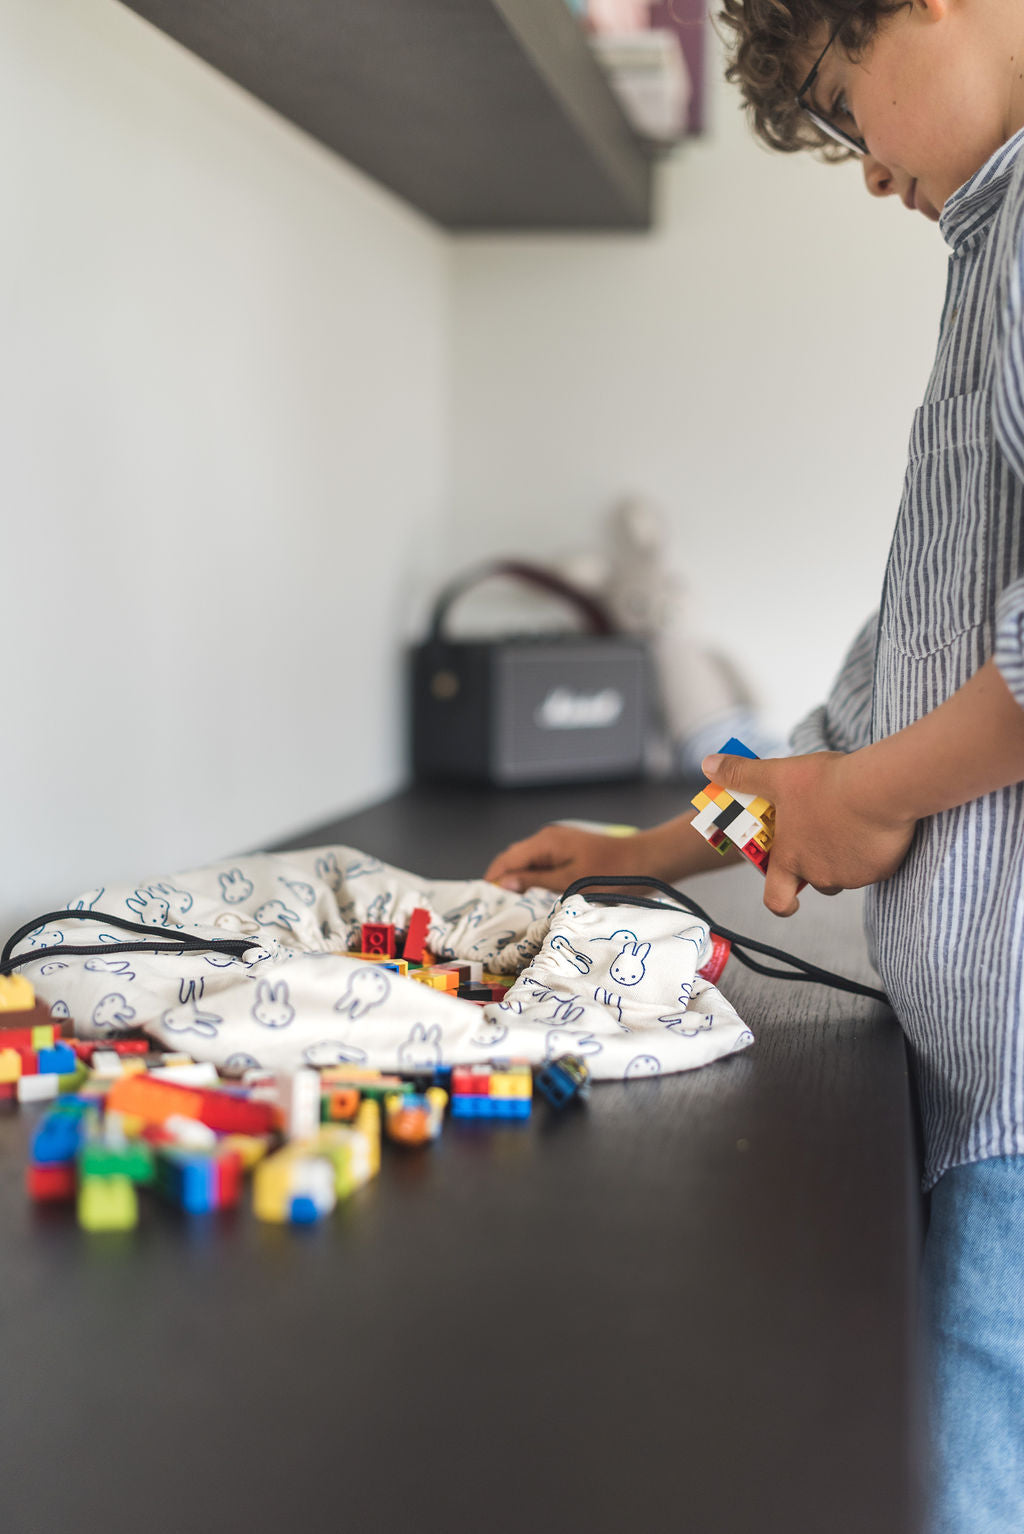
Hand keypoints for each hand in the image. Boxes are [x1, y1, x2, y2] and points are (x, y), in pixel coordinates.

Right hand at [484, 824, 653, 893]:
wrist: (645, 861)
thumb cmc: (611, 873)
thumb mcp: (569, 882)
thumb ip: (535, 882)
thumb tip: (505, 883)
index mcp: (546, 842)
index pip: (507, 859)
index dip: (493, 879)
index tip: (483, 902)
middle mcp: (548, 838)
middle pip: (514, 859)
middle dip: (502, 880)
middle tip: (494, 908)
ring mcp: (558, 843)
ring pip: (527, 862)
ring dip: (518, 881)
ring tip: (510, 906)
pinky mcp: (567, 851)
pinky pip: (541, 864)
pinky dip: (533, 879)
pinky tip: (533, 896)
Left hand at [701, 748, 917, 917]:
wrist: (882, 787)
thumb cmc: (827, 783)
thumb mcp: (778, 775)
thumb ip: (742, 774)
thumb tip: (707, 764)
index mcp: (791, 859)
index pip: (777, 899)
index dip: (781, 901)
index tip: (788, 898)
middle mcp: (820, 875)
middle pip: (815, 880)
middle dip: (816, 862)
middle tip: (822, 830)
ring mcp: (853, 875)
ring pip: (847, 872)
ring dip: (845, 855)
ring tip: (849, 818)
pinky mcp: (882, 869)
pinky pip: (875, 864)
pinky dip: (872, 849)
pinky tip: (874, 821)